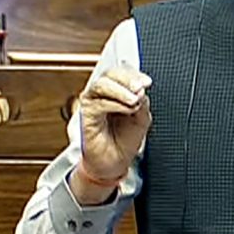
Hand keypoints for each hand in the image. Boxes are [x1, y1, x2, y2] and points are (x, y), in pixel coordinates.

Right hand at [77, 66, 151, 182]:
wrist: (115, 161)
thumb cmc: (125, 139)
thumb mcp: (142, 118)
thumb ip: (142, 103)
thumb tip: (140, 91)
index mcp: (117, 90)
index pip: (123, 72)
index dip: (135, 74)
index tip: (147, 82)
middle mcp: (103, 93)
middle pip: (111, 74)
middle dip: (128, 79)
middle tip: (140, 88)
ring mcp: (93, 102)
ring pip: (102, 85)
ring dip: (121, 91)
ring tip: (134, 101)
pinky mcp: (86, 114)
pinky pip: (98, 103)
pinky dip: (115, 104)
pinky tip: (127, 110)